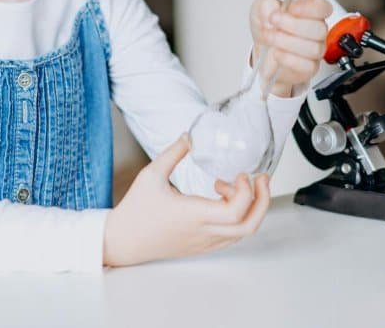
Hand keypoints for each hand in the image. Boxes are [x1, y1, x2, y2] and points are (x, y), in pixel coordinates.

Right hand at [103, 135, 271, 266]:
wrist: (121, 241)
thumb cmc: (135, 210)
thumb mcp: (151, 175)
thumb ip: (173, 153)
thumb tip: (189, 136)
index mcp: (193, 215)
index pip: (235, 212)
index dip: (246, 192)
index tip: (240, 174)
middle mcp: (203, 232)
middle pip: (249, 226)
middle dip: (262, 201)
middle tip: (260, 179)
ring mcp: (204, 242)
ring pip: (243, 233)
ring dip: (249, 209)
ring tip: (232, 186)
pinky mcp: (202, 247)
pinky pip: (231, 237)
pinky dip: (238, 218)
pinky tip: (223, 200)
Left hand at [249, 0, 332, 96]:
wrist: (262, 54)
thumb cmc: (267, 29)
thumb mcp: (260, 9)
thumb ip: (266, 5)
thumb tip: (273, 10)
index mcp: (309, 12)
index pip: (323, 7)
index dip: (310, 7)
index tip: (291, 8)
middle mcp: (315, 31)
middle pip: (320, 28)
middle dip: (294, 25)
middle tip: (274, 21)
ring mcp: (315, 50)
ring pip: (314, 48)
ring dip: (287, 42)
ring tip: (270, 38)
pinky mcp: (309, 68)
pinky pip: (307, 65)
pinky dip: (289, 59)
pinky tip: (277, 53)